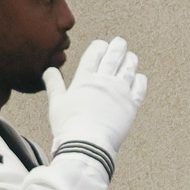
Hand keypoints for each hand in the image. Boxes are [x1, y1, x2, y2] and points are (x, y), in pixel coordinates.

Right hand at [44, 38, 147, 163]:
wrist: (87, 146)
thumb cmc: (68, 126)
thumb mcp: (56, 103)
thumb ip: (54, 84)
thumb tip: (49, 70)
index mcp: (85, 77)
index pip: (95, 52)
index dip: (99, 46)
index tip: (101, 46)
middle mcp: (104, 80)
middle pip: (114, 56)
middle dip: (118, 47)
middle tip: (120, 43)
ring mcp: (119, 92)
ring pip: (129, 68)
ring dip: (130, 60)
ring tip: (130, 57)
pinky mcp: (131, 106)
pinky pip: (140, 87)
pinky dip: (140, 80)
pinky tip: (138, 78)